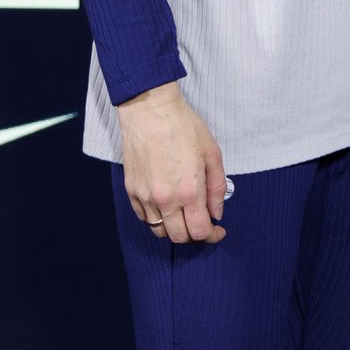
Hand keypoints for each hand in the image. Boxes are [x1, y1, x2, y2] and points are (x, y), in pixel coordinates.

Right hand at [117, 81, 226, 243]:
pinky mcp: (131, 191)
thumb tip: (217, 213)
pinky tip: (168, 206)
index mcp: (189, 191)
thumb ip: (217, 188)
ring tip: (185, 215)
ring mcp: (145, 197)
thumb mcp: (212, 154)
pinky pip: (144, 218)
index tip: (218, 231)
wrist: (150, 112)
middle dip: (195, 235)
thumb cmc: (184, 128)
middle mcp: (165, 199)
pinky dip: (157, 219)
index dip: (212, 236)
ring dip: (175, 229)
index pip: (199, 231)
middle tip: (203, 224)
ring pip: (159, 231)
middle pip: (179, 237)